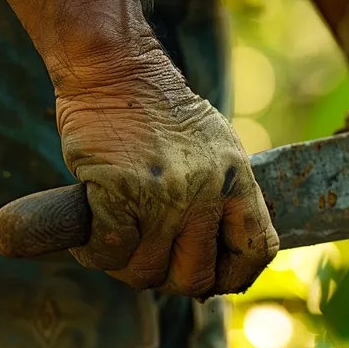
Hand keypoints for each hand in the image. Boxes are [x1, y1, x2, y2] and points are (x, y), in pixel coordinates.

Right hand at [0, 0, 277, 295]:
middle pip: (196, 277)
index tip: (207, 276)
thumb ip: (221, 194)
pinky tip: (91, 229)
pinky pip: (110, 251)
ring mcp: (166, 193)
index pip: (257, 251)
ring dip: (123, 263)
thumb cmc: (158, 111)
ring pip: (146, 271)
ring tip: (114, 234)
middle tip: (144, 253)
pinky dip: (94, 250)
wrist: (117, 69)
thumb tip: (215, 250)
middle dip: (165, 276)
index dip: (232, 276)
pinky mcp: (121, 190)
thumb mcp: (214, 147)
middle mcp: (208, 189)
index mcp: (237, 179)